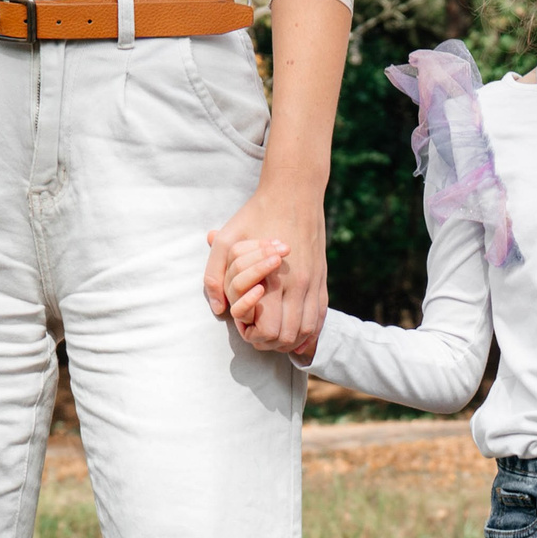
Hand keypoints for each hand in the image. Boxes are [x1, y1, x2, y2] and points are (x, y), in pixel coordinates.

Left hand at [205, 172, 325, 357]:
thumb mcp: (226, 240)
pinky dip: (309, 331)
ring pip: (307, 331)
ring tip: (274, 336)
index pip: (269, 330)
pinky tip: (296, 332)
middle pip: (288, 337)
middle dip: (271, 343)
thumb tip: (219, 309)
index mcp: (274, 279)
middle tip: (256, 334)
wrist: (294, 194)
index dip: (254, 336)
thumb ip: (215, 276)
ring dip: (291, 341)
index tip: (244, 326)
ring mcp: (314, 284)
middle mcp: (298, 286)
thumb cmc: (255, 215)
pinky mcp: (322, 280)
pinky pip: (320, 317)